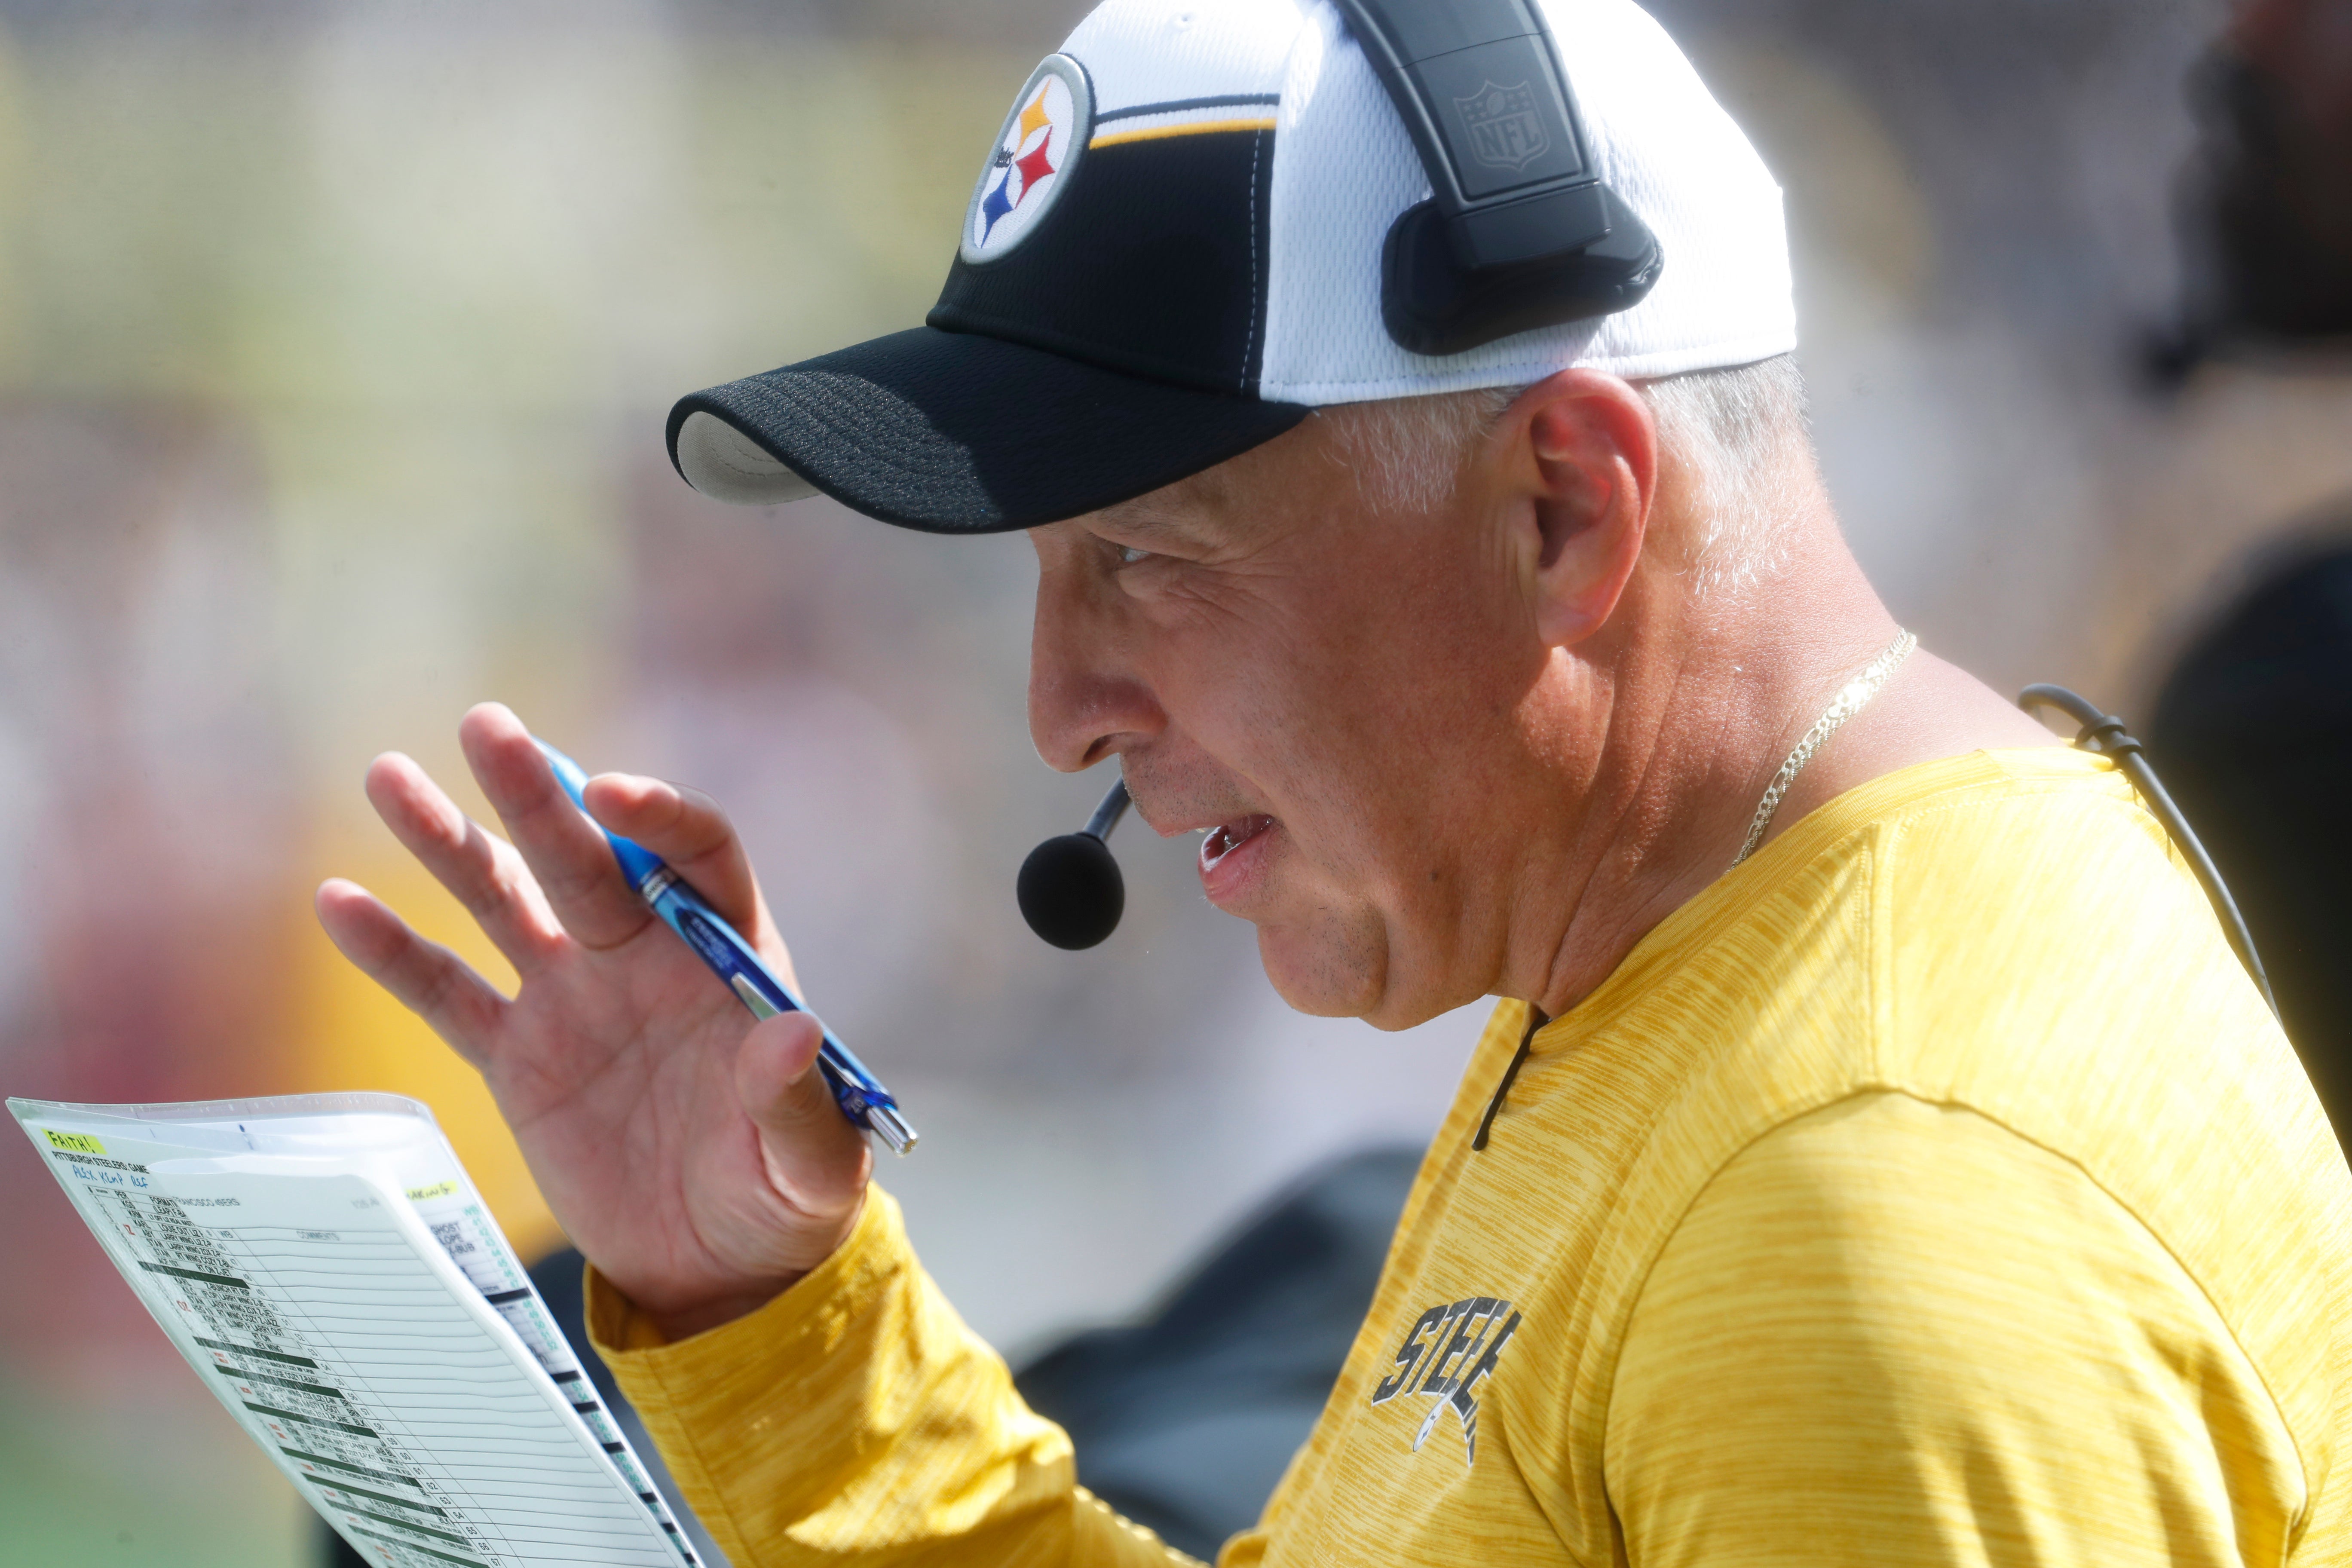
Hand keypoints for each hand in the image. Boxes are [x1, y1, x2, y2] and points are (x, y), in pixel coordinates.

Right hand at [315, 702, 870, 1338]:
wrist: (719, 1262)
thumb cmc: (783, 1199)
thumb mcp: (811, 1165)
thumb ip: (797, 1102)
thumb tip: (789, 1033)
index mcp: (727, 958)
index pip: (698, 855)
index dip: (660, 816)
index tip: (611, 796)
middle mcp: (645, 956)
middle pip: (586, 856)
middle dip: (537, 794)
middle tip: (487, 726)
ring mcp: (574, 998)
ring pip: (504, 900)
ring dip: (449, 840)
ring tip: (387, 775)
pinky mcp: (518, 1057)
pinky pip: (446, 992)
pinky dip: (394, 950)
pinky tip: (338, 901)